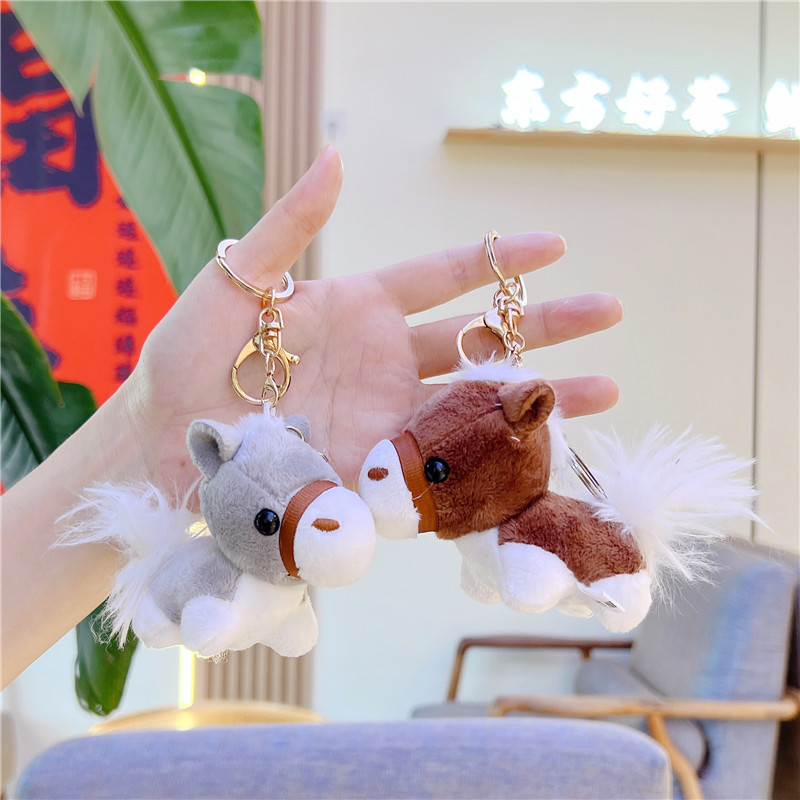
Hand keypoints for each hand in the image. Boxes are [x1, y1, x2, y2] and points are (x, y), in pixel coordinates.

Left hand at [123, 146, 621, 488]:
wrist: (166, 441)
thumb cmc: (189, 355)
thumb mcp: (235, 283)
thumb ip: (289, 228)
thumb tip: (337, 159)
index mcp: (361, 310)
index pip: (444, 278)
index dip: (498, 261)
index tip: (556, 246)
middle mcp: (386, 363)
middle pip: (480, 339)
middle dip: (545, 326)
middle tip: (609, 312)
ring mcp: (386, 419)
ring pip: (476, 404)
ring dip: (540, 397)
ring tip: (608, 389)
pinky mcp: (376, 471)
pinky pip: (443, 467)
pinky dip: (493, 464)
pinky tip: (546, 460)